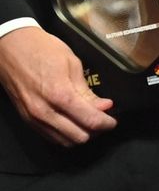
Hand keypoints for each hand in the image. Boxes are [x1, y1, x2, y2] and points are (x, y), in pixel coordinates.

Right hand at [0, 28, 115, 145]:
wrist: (13, 49)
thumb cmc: (43, 50)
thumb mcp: (72, 64)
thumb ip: (87, 90)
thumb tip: (104, 106)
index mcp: (60, 94)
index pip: (89, 120)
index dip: (106, 123)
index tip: (113, 121)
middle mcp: (45, 112)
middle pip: (78, 136)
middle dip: (95, 131)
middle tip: (104, 119)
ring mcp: (34, 118)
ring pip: (63, 141)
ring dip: (80, 135)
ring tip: (90, 122)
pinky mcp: (27, 120)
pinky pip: (50, 136)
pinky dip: (65, 134)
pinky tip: (73, 123)